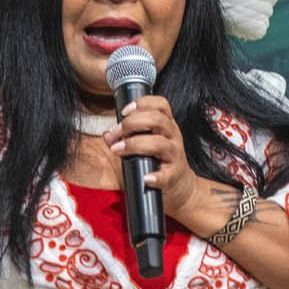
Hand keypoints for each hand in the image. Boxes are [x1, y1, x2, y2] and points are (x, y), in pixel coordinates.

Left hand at [103, 96, 203, 220]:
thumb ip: (126, 137)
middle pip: (158, 120)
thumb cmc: (159, 160)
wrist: (180, 185)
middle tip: (116, 133)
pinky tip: (145, 178)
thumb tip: (107, 134)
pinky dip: (155, 177)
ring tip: (118, 150)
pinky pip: (166, 175)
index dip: (143, 103)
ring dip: (135, 145)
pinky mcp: (174, 175)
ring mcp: (175, 155)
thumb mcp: (146, 143)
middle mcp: (172, 136)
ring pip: (159, 144)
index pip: (161, 105)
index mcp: (166, 125)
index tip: (124, 111)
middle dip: (132, 123)